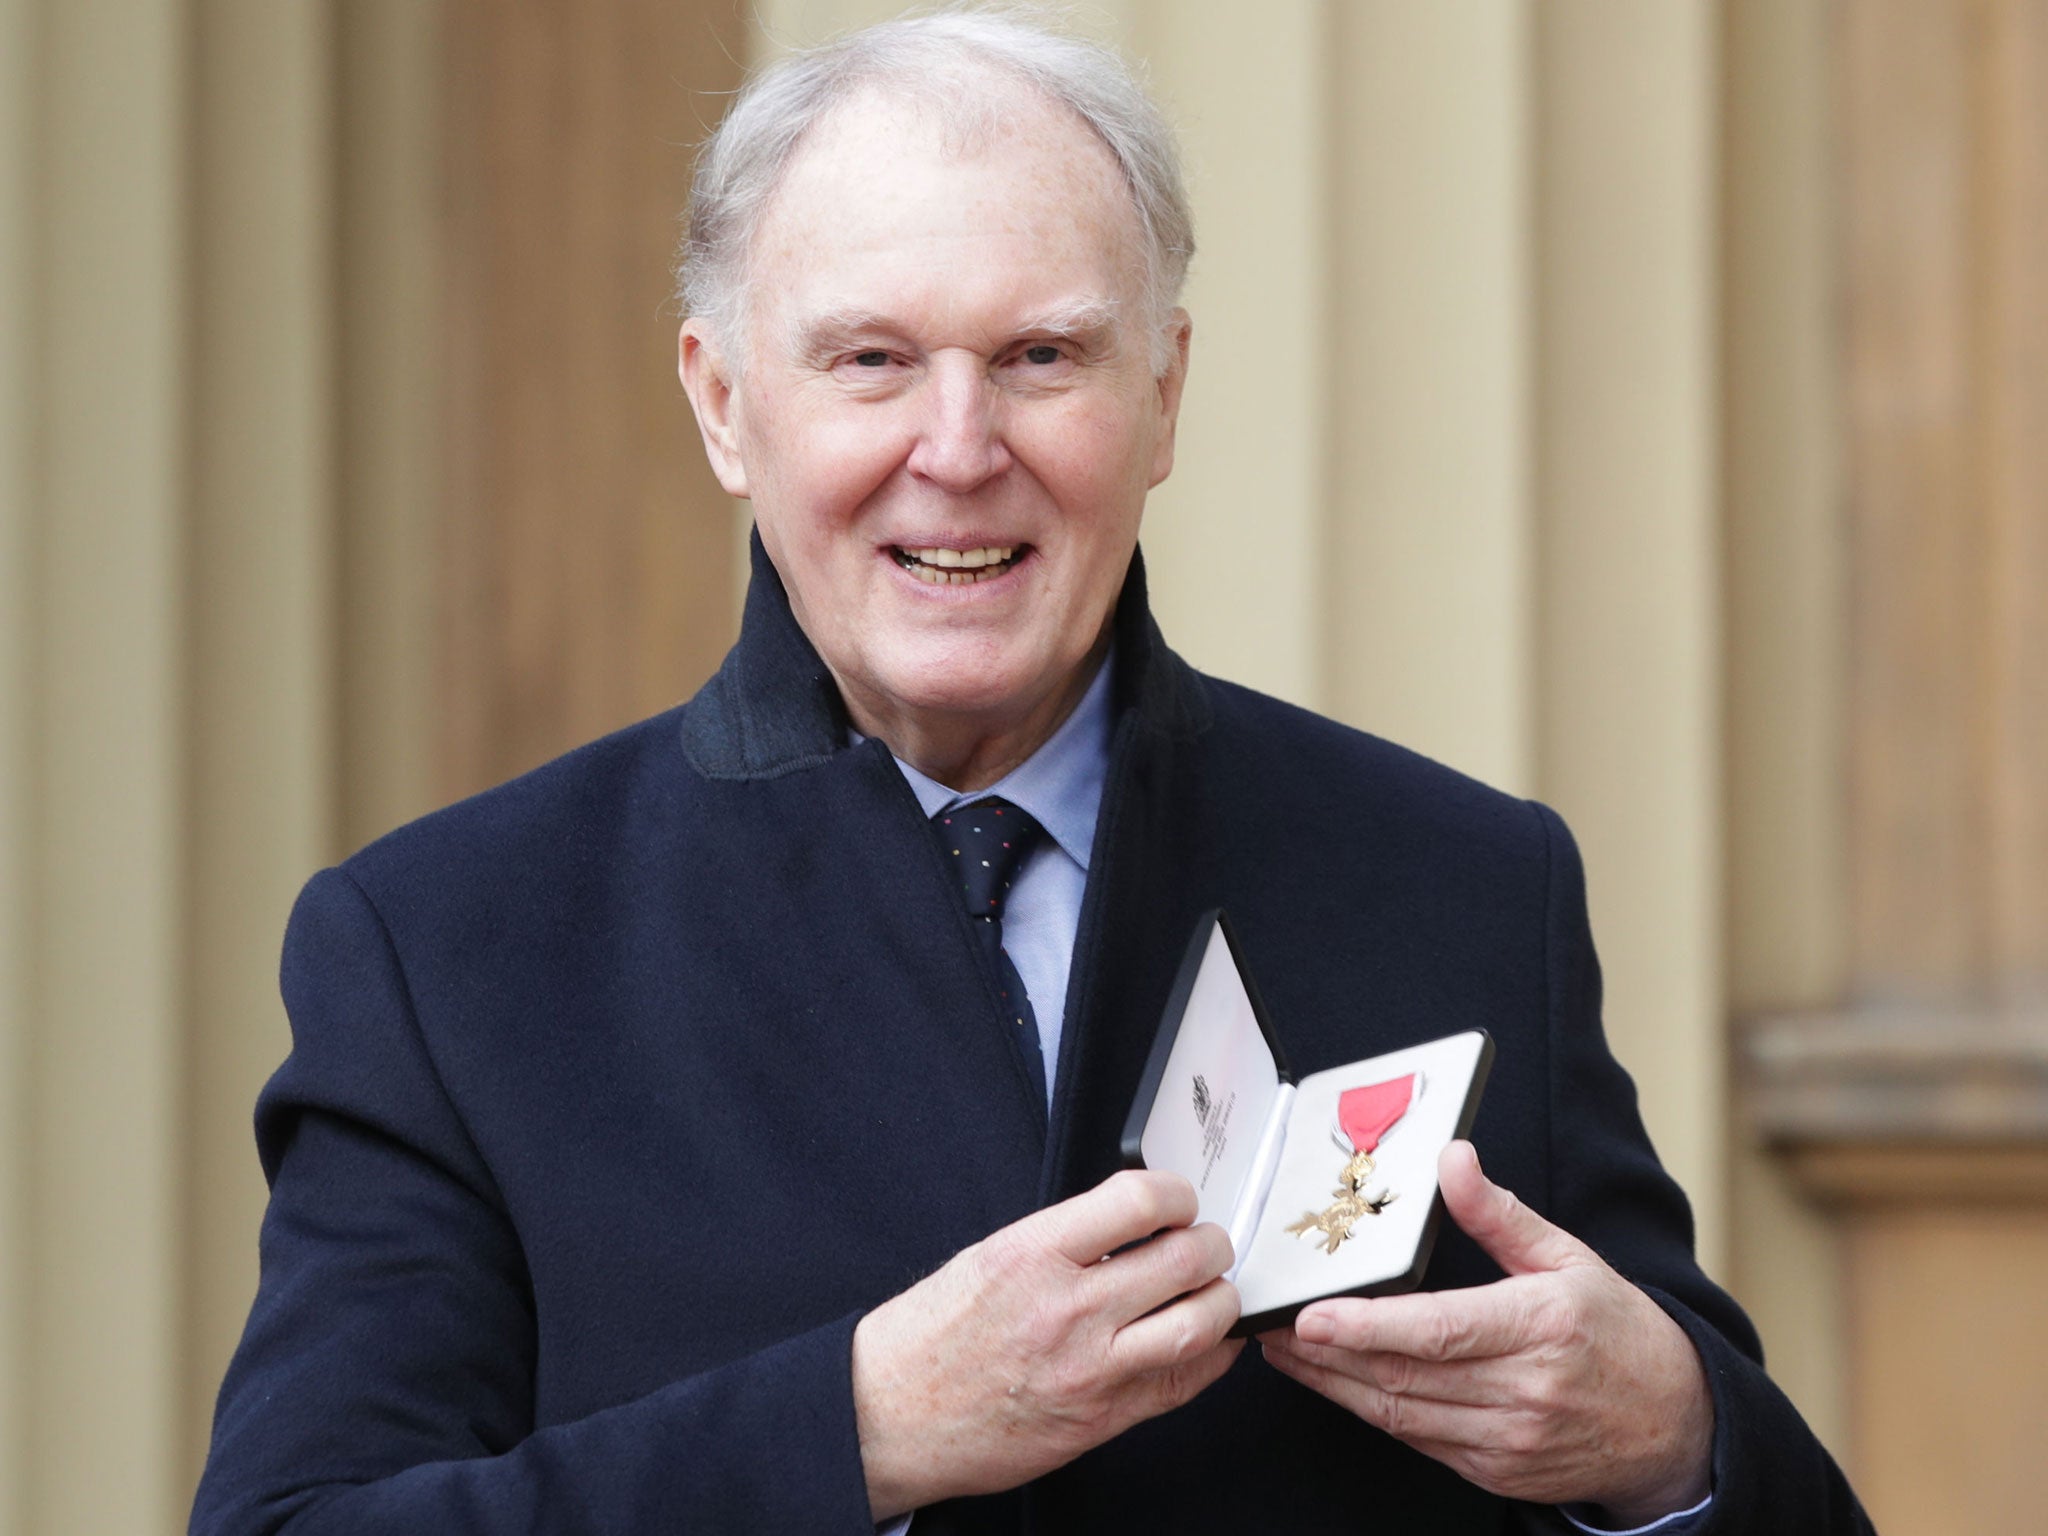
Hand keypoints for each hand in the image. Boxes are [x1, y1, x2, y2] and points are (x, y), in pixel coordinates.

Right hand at [852, 1169, 1242, 1519]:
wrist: (891, 1416)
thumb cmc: (933, 1337)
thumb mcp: (990, 1257)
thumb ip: (1065, 1239)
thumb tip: (1131, 1221)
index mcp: (1034, 1254)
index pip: (1139, 1201)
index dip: (1176, 1193)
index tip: (1178, 1200)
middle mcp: (1068, 1310)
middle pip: (1184, 1259)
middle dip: (1212, 1243)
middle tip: (1208, 1241)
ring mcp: (1090, 1370)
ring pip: (1199, 1324)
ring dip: (1222, 1299)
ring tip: (1213, 1288)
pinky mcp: (1103, 1419)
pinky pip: (1185, 1384)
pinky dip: (1212, 1355)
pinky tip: (1208, 1340)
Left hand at [1260, 1141, 1711, 1524]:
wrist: (1675, 1428)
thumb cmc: (1618, 1332)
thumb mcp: (1568, 1258)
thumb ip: (1500, 1214)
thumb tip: (1452, 1160)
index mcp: (1541, 1327)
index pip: (1439, 1330)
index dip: (1369, 1326)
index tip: (1314, 1316)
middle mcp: (1523, 1390)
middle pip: (1404, 1375)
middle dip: (1328, 1353)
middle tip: (1271, 1325)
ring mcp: (1508, 1440)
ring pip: (1401, 1413)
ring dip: (1336, 1384)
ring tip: (1288, 1351)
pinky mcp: (1495, 1471)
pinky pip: (1419, 1440)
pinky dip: (1373, 1409)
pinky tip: (1339, 1382)